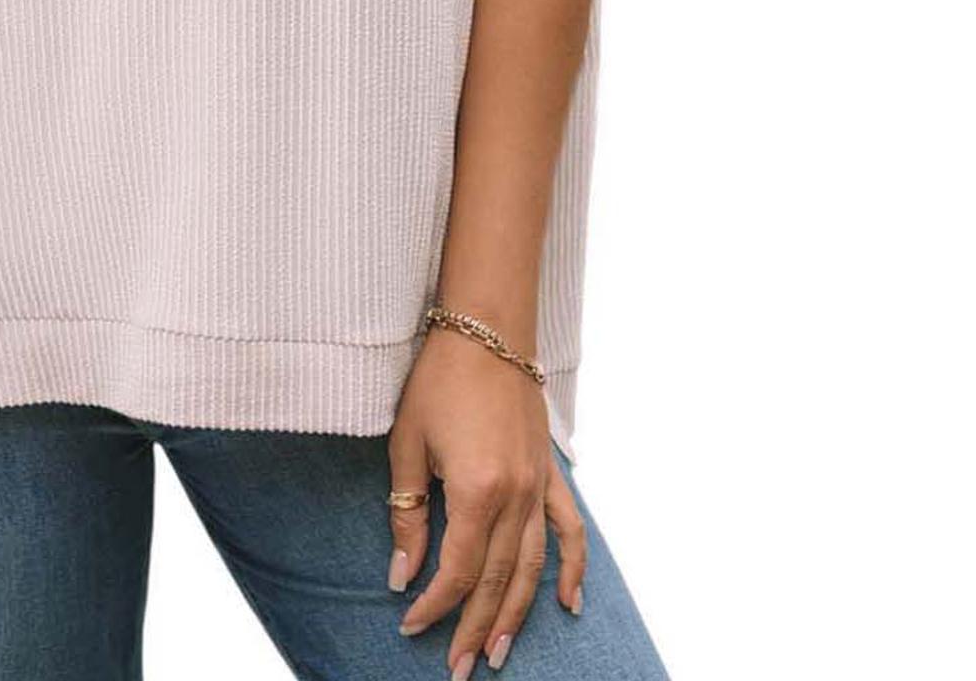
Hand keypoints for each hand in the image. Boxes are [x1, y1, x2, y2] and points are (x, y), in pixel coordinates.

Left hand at [386, 326, 585, 672]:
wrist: (485, 328)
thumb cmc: (438, 379)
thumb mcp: (407, 444)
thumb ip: (407, 513)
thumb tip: (402, 573)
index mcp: (477, 491)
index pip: (458, 570)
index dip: (434, 604)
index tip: (411, 625)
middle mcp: (516, 497)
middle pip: (498, 581)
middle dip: (474, 627)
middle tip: (459, 667)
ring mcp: (540, 487)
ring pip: (533, 569)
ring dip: (516, 615)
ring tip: (498, 653)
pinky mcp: (551, 473)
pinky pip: (570, 531)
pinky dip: (573, 569)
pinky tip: (569, 604)